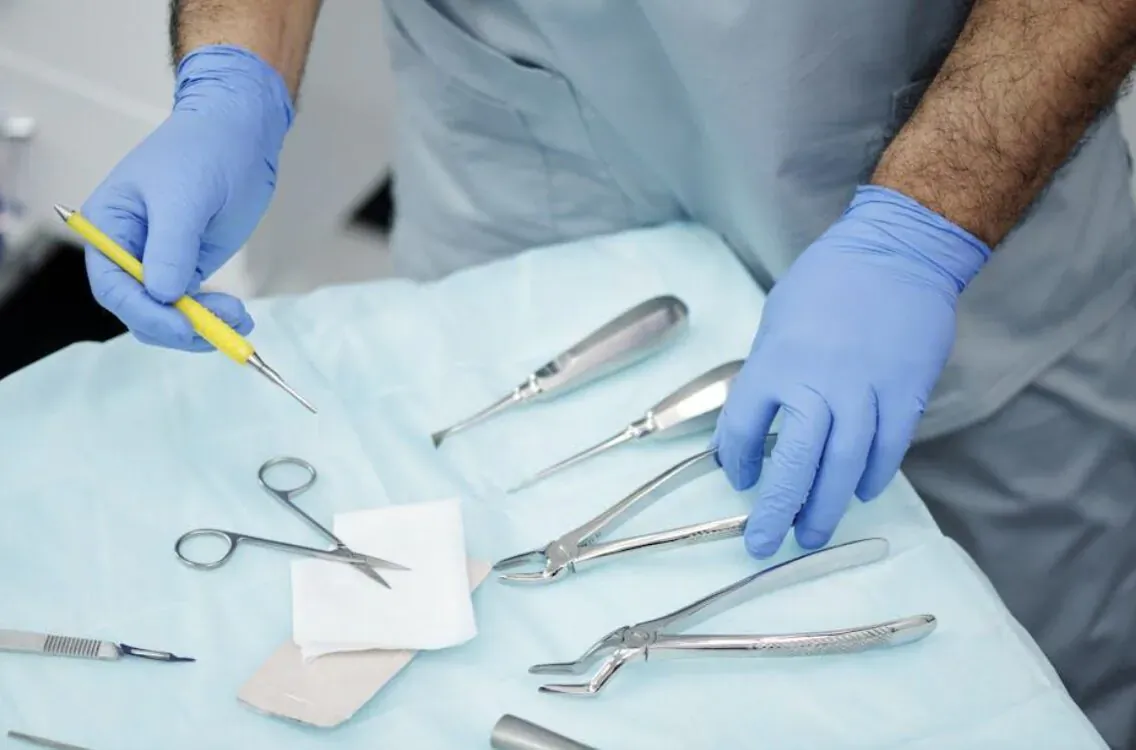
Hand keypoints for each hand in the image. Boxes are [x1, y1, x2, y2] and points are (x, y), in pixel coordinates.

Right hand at [81, 45, 292, 349]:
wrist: (239, 133)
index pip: (113, 286)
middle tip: (221, 328)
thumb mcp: (184, 197)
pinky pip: (192, 305)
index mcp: (107, 227)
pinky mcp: (188, 265)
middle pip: (138, 308)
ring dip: (201, 325)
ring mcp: (159, 260)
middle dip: (177, 325)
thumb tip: (162, 295)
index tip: (183, 325)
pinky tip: (239, 316)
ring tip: (239, 319)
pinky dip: (213, 316)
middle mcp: (127, 250)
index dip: (145, 312)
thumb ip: (170, 247)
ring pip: (167, 313)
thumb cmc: (203, 151)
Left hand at [715, 185, 989, 556]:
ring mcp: (866, 392)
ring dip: (826, 507)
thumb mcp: (776, 323)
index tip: (739, 480)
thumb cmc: (826, 283)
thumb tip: (749, 427)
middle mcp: (817, 384)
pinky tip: (858, 493)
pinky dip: (872, 476)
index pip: (743, 429)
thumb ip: (765, 377)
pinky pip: (888, 449)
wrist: (896, 252)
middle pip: (795, 465)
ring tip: (812, 535)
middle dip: (777, 511)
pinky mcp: (906, 394)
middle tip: (765, 544)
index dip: (736, 462)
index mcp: (774, 364)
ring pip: (844, 467)